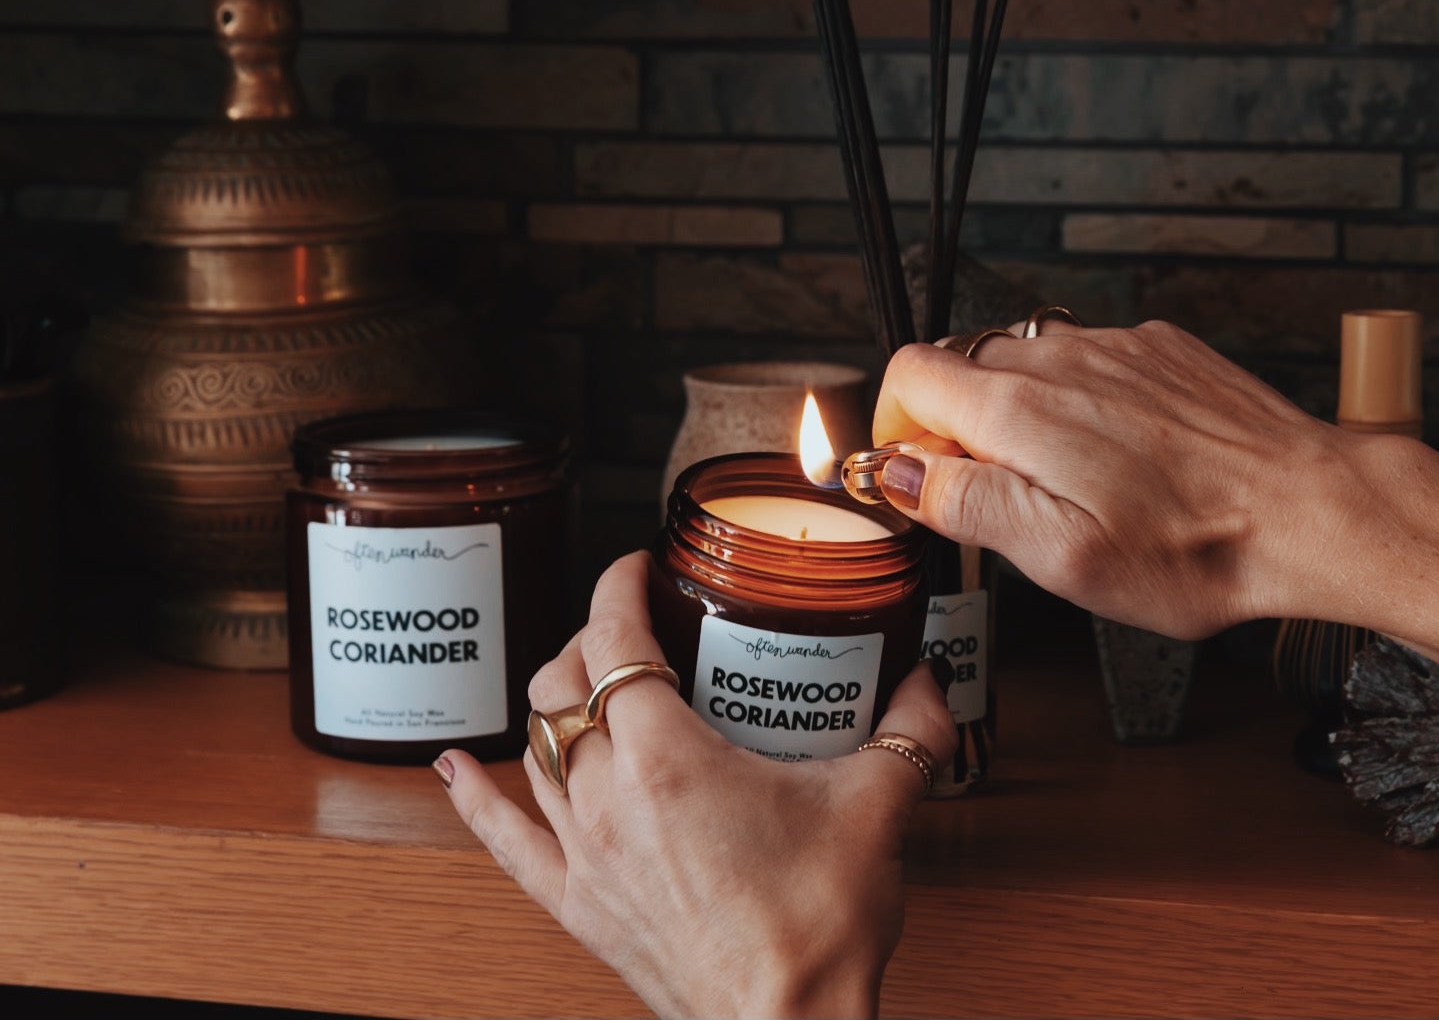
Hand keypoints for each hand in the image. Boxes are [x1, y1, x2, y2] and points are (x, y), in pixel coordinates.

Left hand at [439, 551, 956, 1018]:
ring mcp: (586, 854)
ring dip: (553, 700)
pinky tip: (454, 772)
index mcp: (668, 760)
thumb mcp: (879, 803)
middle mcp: (609, 799)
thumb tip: (926, 675)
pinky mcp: (579, 905)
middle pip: (563, 685)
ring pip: (534, 747)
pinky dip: (475, 800)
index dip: (618, 588)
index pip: (616, 642)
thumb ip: (911, 726)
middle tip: (634, 624)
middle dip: (592, 637)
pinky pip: (505, 842)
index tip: (638, 567)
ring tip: (582, 677)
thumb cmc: (818, 929)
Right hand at [871, 319, 1407, 638]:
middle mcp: (1060, 357)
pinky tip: (1128, 455)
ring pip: (1028, 360)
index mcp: (1020, 408)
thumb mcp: (1060, 557)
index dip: (900, 426)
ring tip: (1075, 479)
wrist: (1310, 511)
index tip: (925, 473)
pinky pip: (1092, 359)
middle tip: (1006, 495)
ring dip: (1025, 411)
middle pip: (964, 365)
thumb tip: (899, 468)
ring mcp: (1116, 345)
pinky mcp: (1161, 348)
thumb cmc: (1194, 551)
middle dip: (962, 424)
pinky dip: (1085, 399)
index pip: (909, 373)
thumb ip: (966, 502)